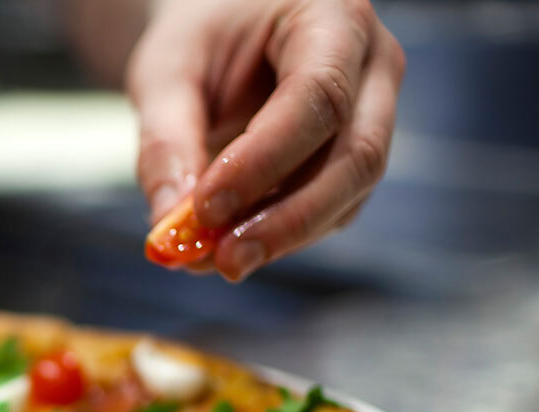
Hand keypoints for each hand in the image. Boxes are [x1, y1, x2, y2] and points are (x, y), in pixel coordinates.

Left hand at [128, 0, 404, 280]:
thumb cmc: (198, 37)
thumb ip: (165, 142)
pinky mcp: (352, 162)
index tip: (206, 209)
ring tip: (215, 260)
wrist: (220, 33)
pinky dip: (280, 236)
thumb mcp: (165, 73)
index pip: (318, 97)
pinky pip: (331, 212)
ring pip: (349, 194)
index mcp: (334, 18)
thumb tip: (169, 227)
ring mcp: (373, 117)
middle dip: (289, 219)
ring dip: (282, 237)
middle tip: (225, 260)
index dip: (263, 162)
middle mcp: (372, 67)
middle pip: (356, 156)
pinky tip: (230, 247)